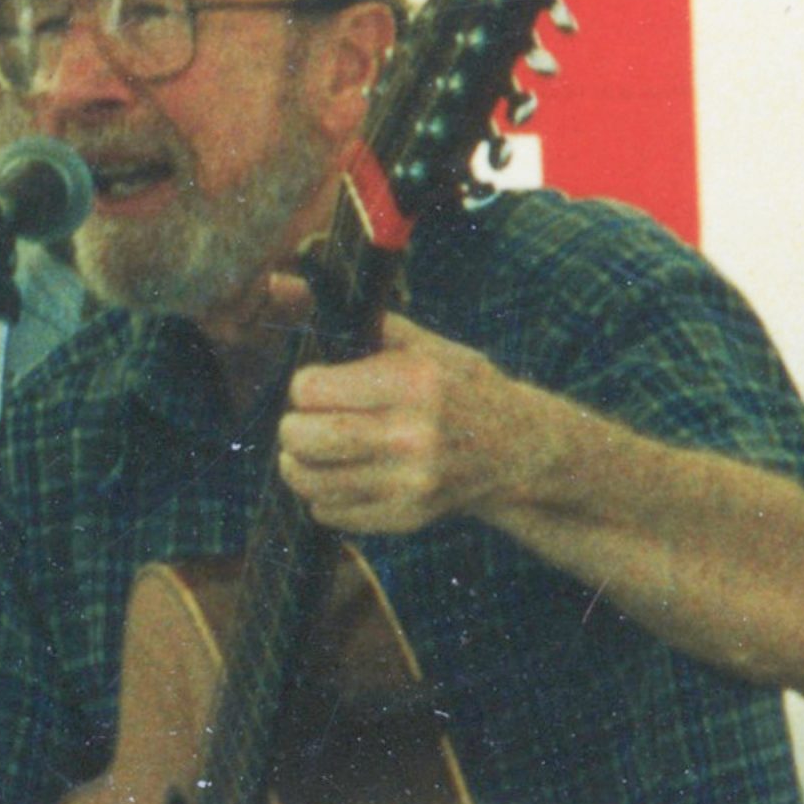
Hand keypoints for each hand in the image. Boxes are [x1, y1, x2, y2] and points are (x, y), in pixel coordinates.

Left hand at [277, 311, 533, 534]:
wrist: (520, 450)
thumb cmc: (461, 388)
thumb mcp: (422, 345)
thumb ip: (357, 321)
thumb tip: (282, 285)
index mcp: (413, 383)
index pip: (310, 389)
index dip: (307, 385)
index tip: (321, 386)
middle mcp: (412, 435)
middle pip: (301, 437)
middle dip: (294, 425)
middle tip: (309, 420)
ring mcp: (410, 482)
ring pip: (308, 479)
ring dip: (299, 462)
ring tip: (318, 449)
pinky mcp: (406, 517)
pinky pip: (328, 512)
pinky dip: (324, 495)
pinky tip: (344, 475)